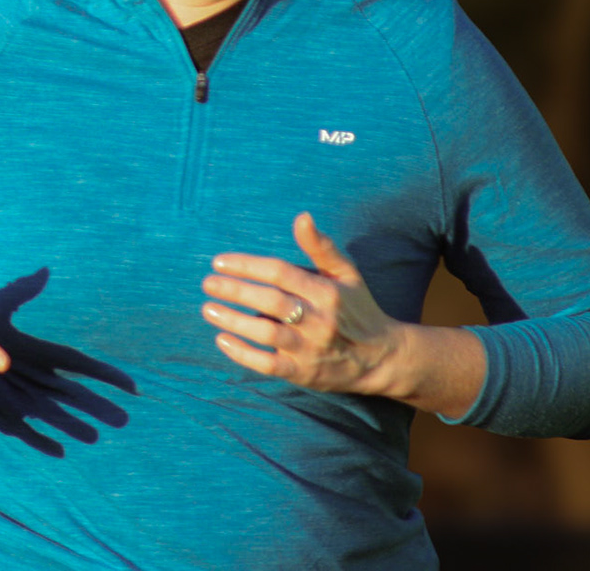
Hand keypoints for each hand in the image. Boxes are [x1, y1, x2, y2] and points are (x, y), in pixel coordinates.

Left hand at [201, 211, 408, 396]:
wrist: (382, 358)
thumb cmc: (356, 308)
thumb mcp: (346, 274)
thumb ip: (320, 246)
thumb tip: (301, 216)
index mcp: (326, 292)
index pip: (280, 273)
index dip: (248, 265)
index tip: (219, 262)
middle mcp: (318, 320)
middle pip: (270, 302)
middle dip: (235, 290)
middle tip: (207, 283)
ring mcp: (310, 348)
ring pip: (266, 333)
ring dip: (233, 321)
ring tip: (207, 308)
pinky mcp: (303, 373)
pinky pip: (268, 365)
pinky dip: (243, 354)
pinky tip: (222, 340)